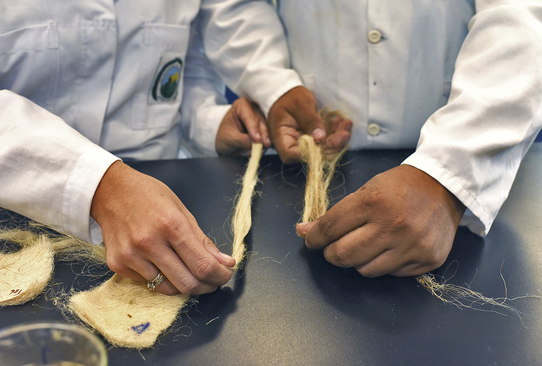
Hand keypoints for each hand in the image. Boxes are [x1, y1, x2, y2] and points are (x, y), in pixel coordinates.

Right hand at [91, 161, 235, 294]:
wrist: (109, 190)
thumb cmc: (149, 196)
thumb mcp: (181, 210)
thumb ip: (203, 240)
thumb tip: (225, 262)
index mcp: (171, 225)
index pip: (202, 265)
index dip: (220, 276)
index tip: (225, 275)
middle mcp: (149, 243)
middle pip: (187, 283)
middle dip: (207, 286)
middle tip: (213, 281)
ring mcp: (131, 256)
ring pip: (168, 289)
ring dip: (185, 285)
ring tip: (190, 272)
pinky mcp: (117, 265)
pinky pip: (148, 283)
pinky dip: (162, 279)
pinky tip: (163, 264)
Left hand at [216, 97, 270, 154]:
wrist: (223, 139)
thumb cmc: (223, 135)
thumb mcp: (230, 139)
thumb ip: (243, 140)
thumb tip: (257, 145)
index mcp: (241, 105)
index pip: (250, 117)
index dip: (254, 128)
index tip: (257, 140)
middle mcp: (253, 108)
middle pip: (261, 122)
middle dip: (263, 135)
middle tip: (264, 146)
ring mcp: (259, 117)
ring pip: (267, 128)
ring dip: (265, 140)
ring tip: (261, 150)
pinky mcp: (263, 126)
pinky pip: (268, 134)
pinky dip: (266, 142)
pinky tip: (264, 149)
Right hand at [267, 86, 351, 163]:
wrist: (290, 93)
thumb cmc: (290, 97)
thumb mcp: (300, 104)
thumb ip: (309, 120)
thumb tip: (319, 138)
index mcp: (282, 138)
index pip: (291, 155)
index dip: (309, 154)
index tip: (324, 141)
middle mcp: (293, 145)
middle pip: (311, 155)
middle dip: (331, 146)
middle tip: (345, 133)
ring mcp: (305, 144)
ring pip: (323, 149)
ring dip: (337, 139)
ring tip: (346, 124)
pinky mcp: (314, 139)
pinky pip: (327, 141)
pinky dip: (336, 133)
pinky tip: (342, 122)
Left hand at [296, 165, 465, 276]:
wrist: (444, 186)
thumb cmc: (399, 186)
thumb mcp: (366, 190)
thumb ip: (336, 214)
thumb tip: (303, 231)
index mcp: (373, 202)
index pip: (330, 228)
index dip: (314, 237)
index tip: (311, 239)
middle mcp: (392, 226)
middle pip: (343, 255)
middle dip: (331, 253)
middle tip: (333, 247)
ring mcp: (411, 246)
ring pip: (365, 270)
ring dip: (357, 261)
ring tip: (365, 245)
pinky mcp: (426, 260)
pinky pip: (391, 274)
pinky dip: (383, 264)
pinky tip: (389, 249)